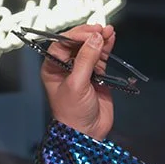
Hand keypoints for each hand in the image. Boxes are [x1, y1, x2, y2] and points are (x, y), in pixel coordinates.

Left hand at [40, 24, 116, 141]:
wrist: (87, 134)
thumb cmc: (73, 113)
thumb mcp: (77, 84)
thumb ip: (86, 60)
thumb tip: (95, 38)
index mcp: (53, 68)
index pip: (62, 44)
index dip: (75, 36)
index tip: (89, 33)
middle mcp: (66, 67)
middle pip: (77, 43)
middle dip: (88, 35)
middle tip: (100, 29)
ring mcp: (82, 71)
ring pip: (90, 48)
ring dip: (99, 39)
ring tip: (109, 31)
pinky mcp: (97, 76)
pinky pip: (101, 57)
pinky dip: (106, 47)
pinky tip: (111, 38)